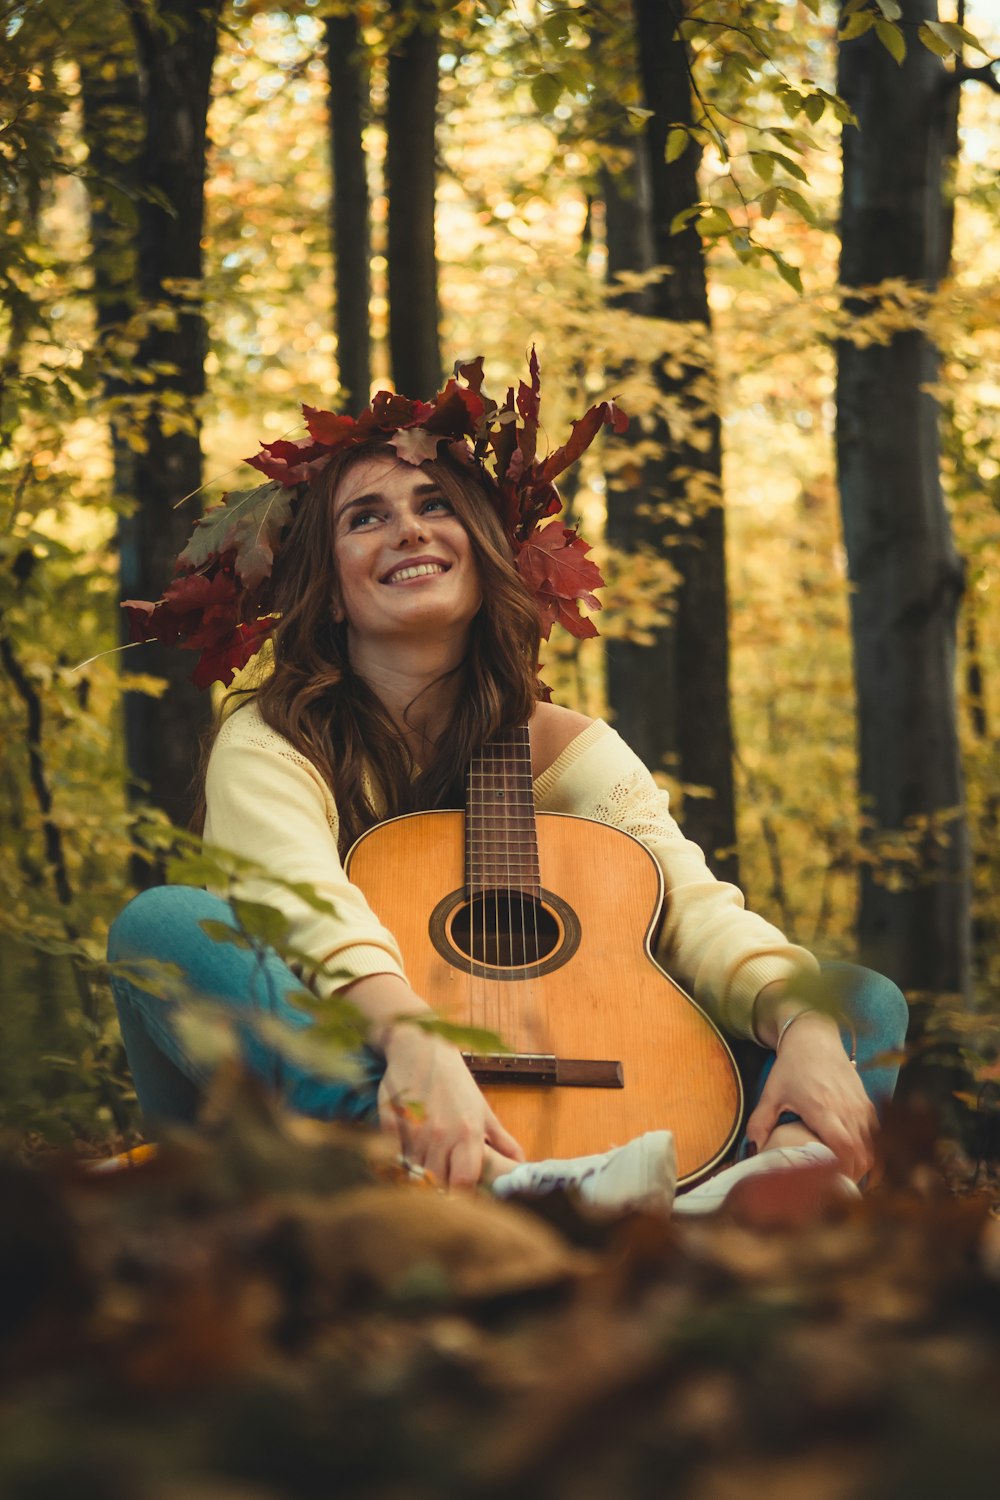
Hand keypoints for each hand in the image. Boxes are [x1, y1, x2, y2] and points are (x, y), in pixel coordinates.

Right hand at [377, 1021, 524, 1188]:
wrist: (419, 1047)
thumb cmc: (453, 1079)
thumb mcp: (482, 1108)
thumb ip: (501, 1140)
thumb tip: (520, 1162)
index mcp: (468, 1132)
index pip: (465, 1182)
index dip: (463, 1195)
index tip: (461, 1196)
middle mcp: (441, 1135)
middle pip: (437, 1183)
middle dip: (439, 1189)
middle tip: (441, 1186)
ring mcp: (414, 1131)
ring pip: (414, 1174)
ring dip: (419, 1177)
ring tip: (424, 1171)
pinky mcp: (391, 1126)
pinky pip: (393, 1158)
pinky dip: (400, 1164)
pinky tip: (406, 1156)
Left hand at [744, 1011, 876, 1180]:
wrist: (814, 1037)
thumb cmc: (792, 1066)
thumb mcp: (771, 1093)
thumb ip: (760, 1123)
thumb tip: (753, 1150)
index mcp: (823, 1109)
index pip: (844, 1148)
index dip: (842, 1171)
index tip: (831, 1184)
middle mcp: (846, 1109)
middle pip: (863, 1154)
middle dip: (853, 1176)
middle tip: (837, 1189)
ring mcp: (860, 1106)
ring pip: (873, 1147)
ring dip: (864, 1166)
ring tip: (848, 1180)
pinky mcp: (867, 1103)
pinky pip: (878, 1135)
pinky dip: (873, 1152)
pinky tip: (861, 1163)